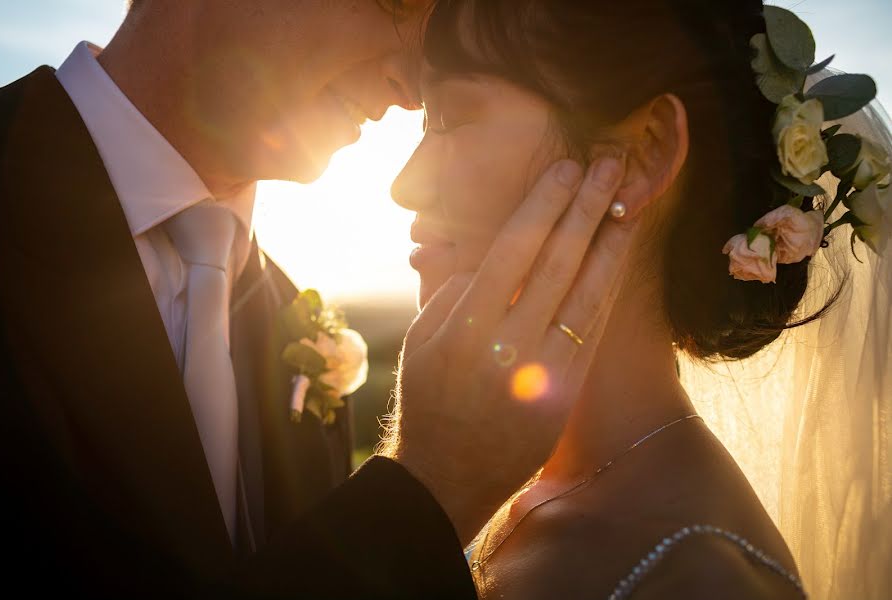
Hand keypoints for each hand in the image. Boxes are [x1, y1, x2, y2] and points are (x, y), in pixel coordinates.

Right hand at [381, 155, 635, 544]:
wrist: (448, 474)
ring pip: (585, 293)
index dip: (544, 205)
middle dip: (585, 208)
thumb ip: (448, 289)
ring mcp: (542, 372)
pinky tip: (617, 258)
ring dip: (610, 243)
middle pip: (556, 262)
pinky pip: (592, 329)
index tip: (566, 170)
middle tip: (608, 166)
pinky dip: (607, 289)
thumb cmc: (429, 398)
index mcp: (462, 327)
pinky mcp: (566, 393)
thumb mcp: (421, 340)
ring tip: (627, 203)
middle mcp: (506, 346)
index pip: (512, 249)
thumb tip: (485, 249)